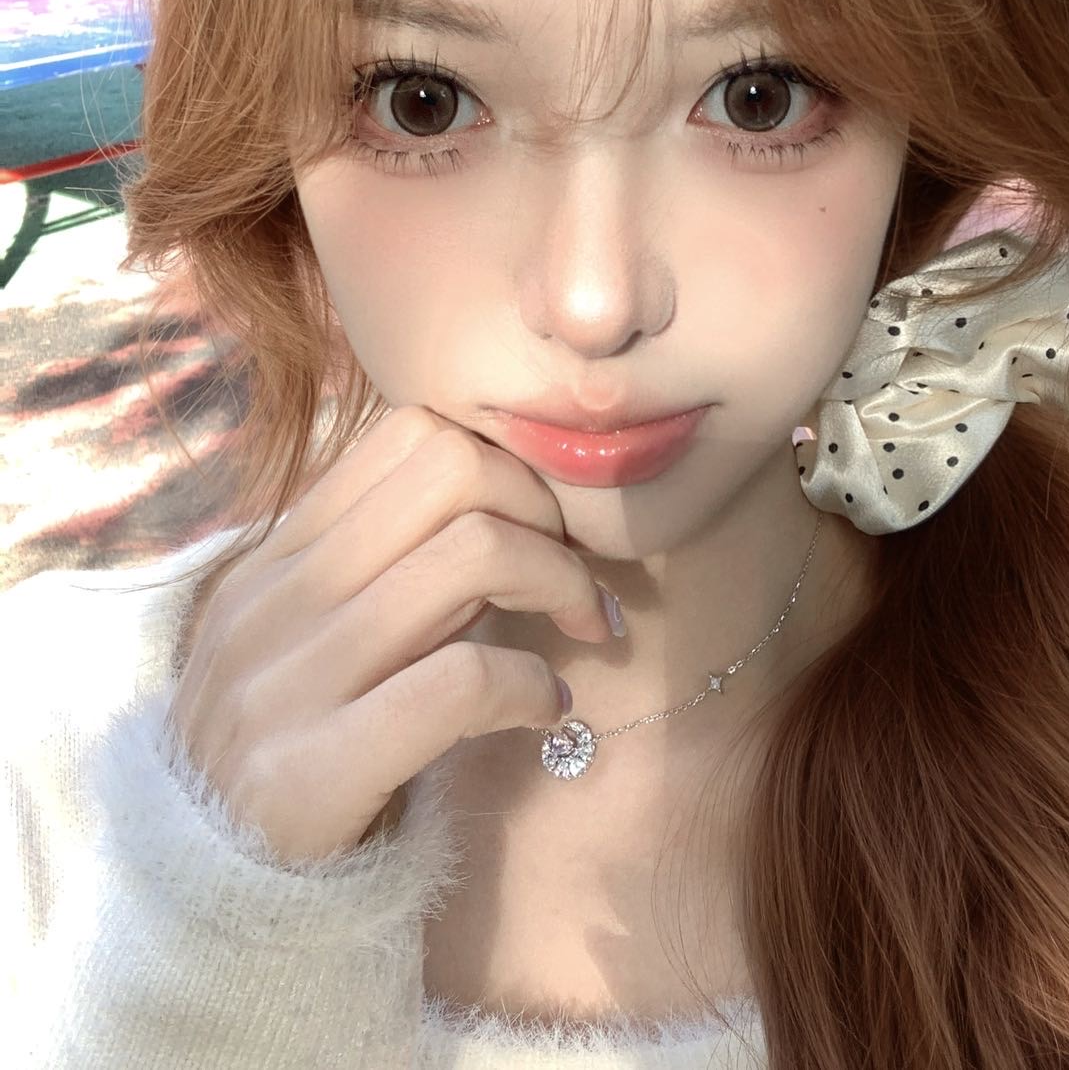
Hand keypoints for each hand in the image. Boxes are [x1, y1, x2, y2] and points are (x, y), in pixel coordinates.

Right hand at [170, 405, 614, 862]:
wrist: (210, 907)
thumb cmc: (302, 758)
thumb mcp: (324, 645)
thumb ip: (393, 575)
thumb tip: (518, 509)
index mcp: (277, 558)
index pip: (412, 435)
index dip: (507, 466)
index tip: (546, 529)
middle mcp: (273, 600)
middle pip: (452, 472)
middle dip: (544, 513)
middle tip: (578, 579)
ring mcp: (284, 681)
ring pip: (470, 554)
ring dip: (561, 587)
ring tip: (586, 634)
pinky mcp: (310, 770)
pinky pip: (463, 680)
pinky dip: (533, 685)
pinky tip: (548, 711)